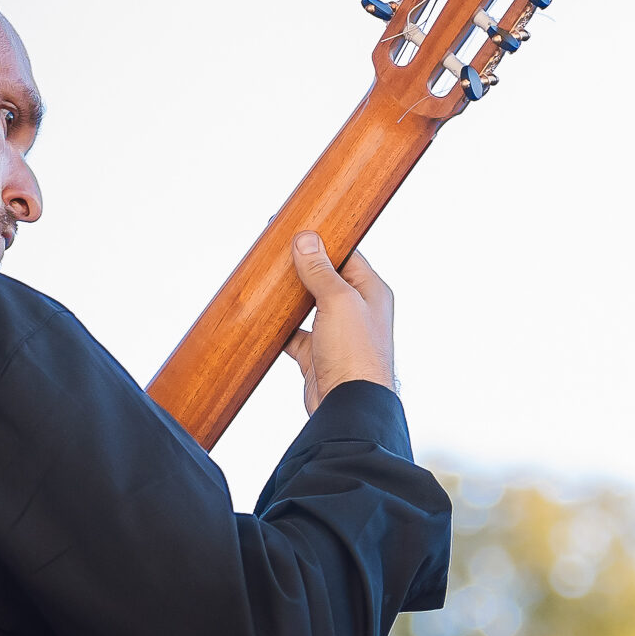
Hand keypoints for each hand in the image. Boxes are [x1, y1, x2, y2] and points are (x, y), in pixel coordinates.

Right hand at [283, 233, 394, 411]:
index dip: (322, 242)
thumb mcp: (338, 301)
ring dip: (290, 296)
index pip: (346, 255)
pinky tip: (263, 318)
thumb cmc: (355, 355)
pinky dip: (279, 328)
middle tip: (275, 251)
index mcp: (370, 292)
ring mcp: (337, 334)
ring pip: (308, 306)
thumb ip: (320, 270)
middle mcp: (356, 311)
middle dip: (302, 267)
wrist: (348, 406)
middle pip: (325, 279)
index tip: (296, 229)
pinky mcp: (317, 355)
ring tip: (267, 278)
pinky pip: (294, 335)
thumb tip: (307, 240)